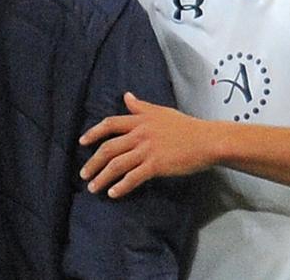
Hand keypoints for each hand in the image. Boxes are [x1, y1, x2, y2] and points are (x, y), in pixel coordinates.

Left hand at [78, 92, 209, 197]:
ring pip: (117, 164)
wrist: (207, 140)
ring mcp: (147, 150)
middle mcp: (140, 134)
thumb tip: (126, 96)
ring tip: (93, 188)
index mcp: (140, 120)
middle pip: (108, 148)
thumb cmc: (186, 126)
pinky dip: (121, 186)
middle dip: (93, 162)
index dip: (93, 133)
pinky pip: (133, 177)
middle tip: (84, 174)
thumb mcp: (161, 111)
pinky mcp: (156, 165)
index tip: (82, 142)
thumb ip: (141, 106)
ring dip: (102, 178)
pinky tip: (113, 193)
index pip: (110, 124)